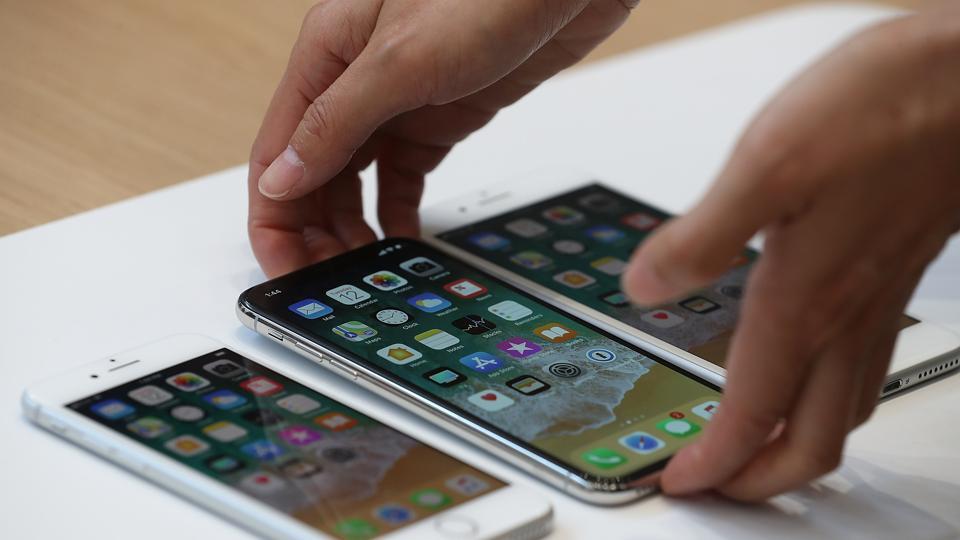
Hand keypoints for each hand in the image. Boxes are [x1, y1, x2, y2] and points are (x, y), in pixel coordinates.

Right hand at [248, 0, 636, 276]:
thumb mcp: (401, 61)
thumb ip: (336, 122)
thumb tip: (281, 179)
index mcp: (326, 57)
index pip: (277, 152)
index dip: (273, 218)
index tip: (283, 269)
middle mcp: (355, 81)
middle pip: (312, 172)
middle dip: (313, 231)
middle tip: (328, 284)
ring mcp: (398, 101)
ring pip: (356, 178)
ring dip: (353, 227)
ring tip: (363, 271)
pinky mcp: (440, 115)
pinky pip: (404, 174)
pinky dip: (399, 211)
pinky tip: (401, 241)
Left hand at [623, 7, 959, 500]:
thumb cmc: (889, 108)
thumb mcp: (769, 162)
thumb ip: (702, 235)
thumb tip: (644, 286)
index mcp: (805, 299)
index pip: (753, 413)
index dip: (713, 462)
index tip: (678, 484)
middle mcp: (847, 313)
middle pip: (813, 439)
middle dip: (760, 479)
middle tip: (718, 487)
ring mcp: (879, 298)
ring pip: (846, 408)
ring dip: (797, 444)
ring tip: (755, 448)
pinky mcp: (895, 269)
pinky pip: (864, 364)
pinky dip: (829, 393)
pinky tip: (806, 367)